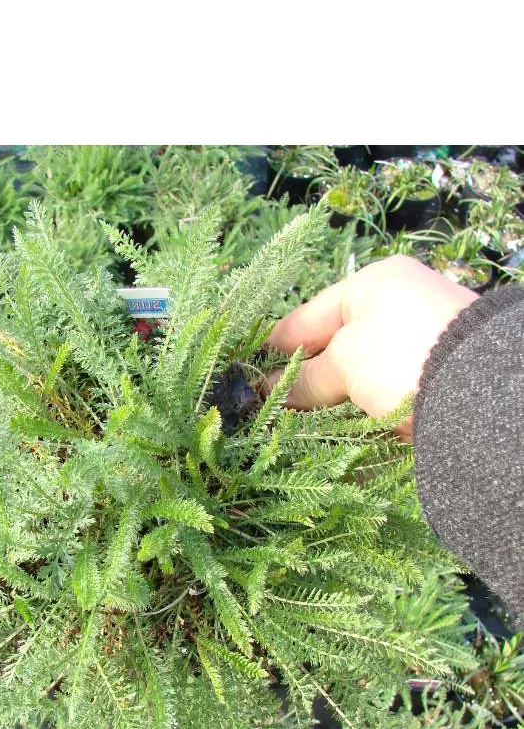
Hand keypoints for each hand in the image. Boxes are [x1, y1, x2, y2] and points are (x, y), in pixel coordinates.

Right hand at [265, 255, 478, 440]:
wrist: (480, 394)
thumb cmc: (403, 355)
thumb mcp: (346, 360)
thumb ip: (307, 378)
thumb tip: (270, 392)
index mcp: (376, 286)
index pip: (310, 315)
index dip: (277, 345)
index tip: (249, 372)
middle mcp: (398, 313)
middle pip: (335, 350)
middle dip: (303, 381)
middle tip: (267, 408)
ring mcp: (415, 352)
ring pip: (357, 382)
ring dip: (328, 406)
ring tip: (294, 431)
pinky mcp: (429, 389)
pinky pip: (380, 406)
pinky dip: (356, 421)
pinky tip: (332, 442)